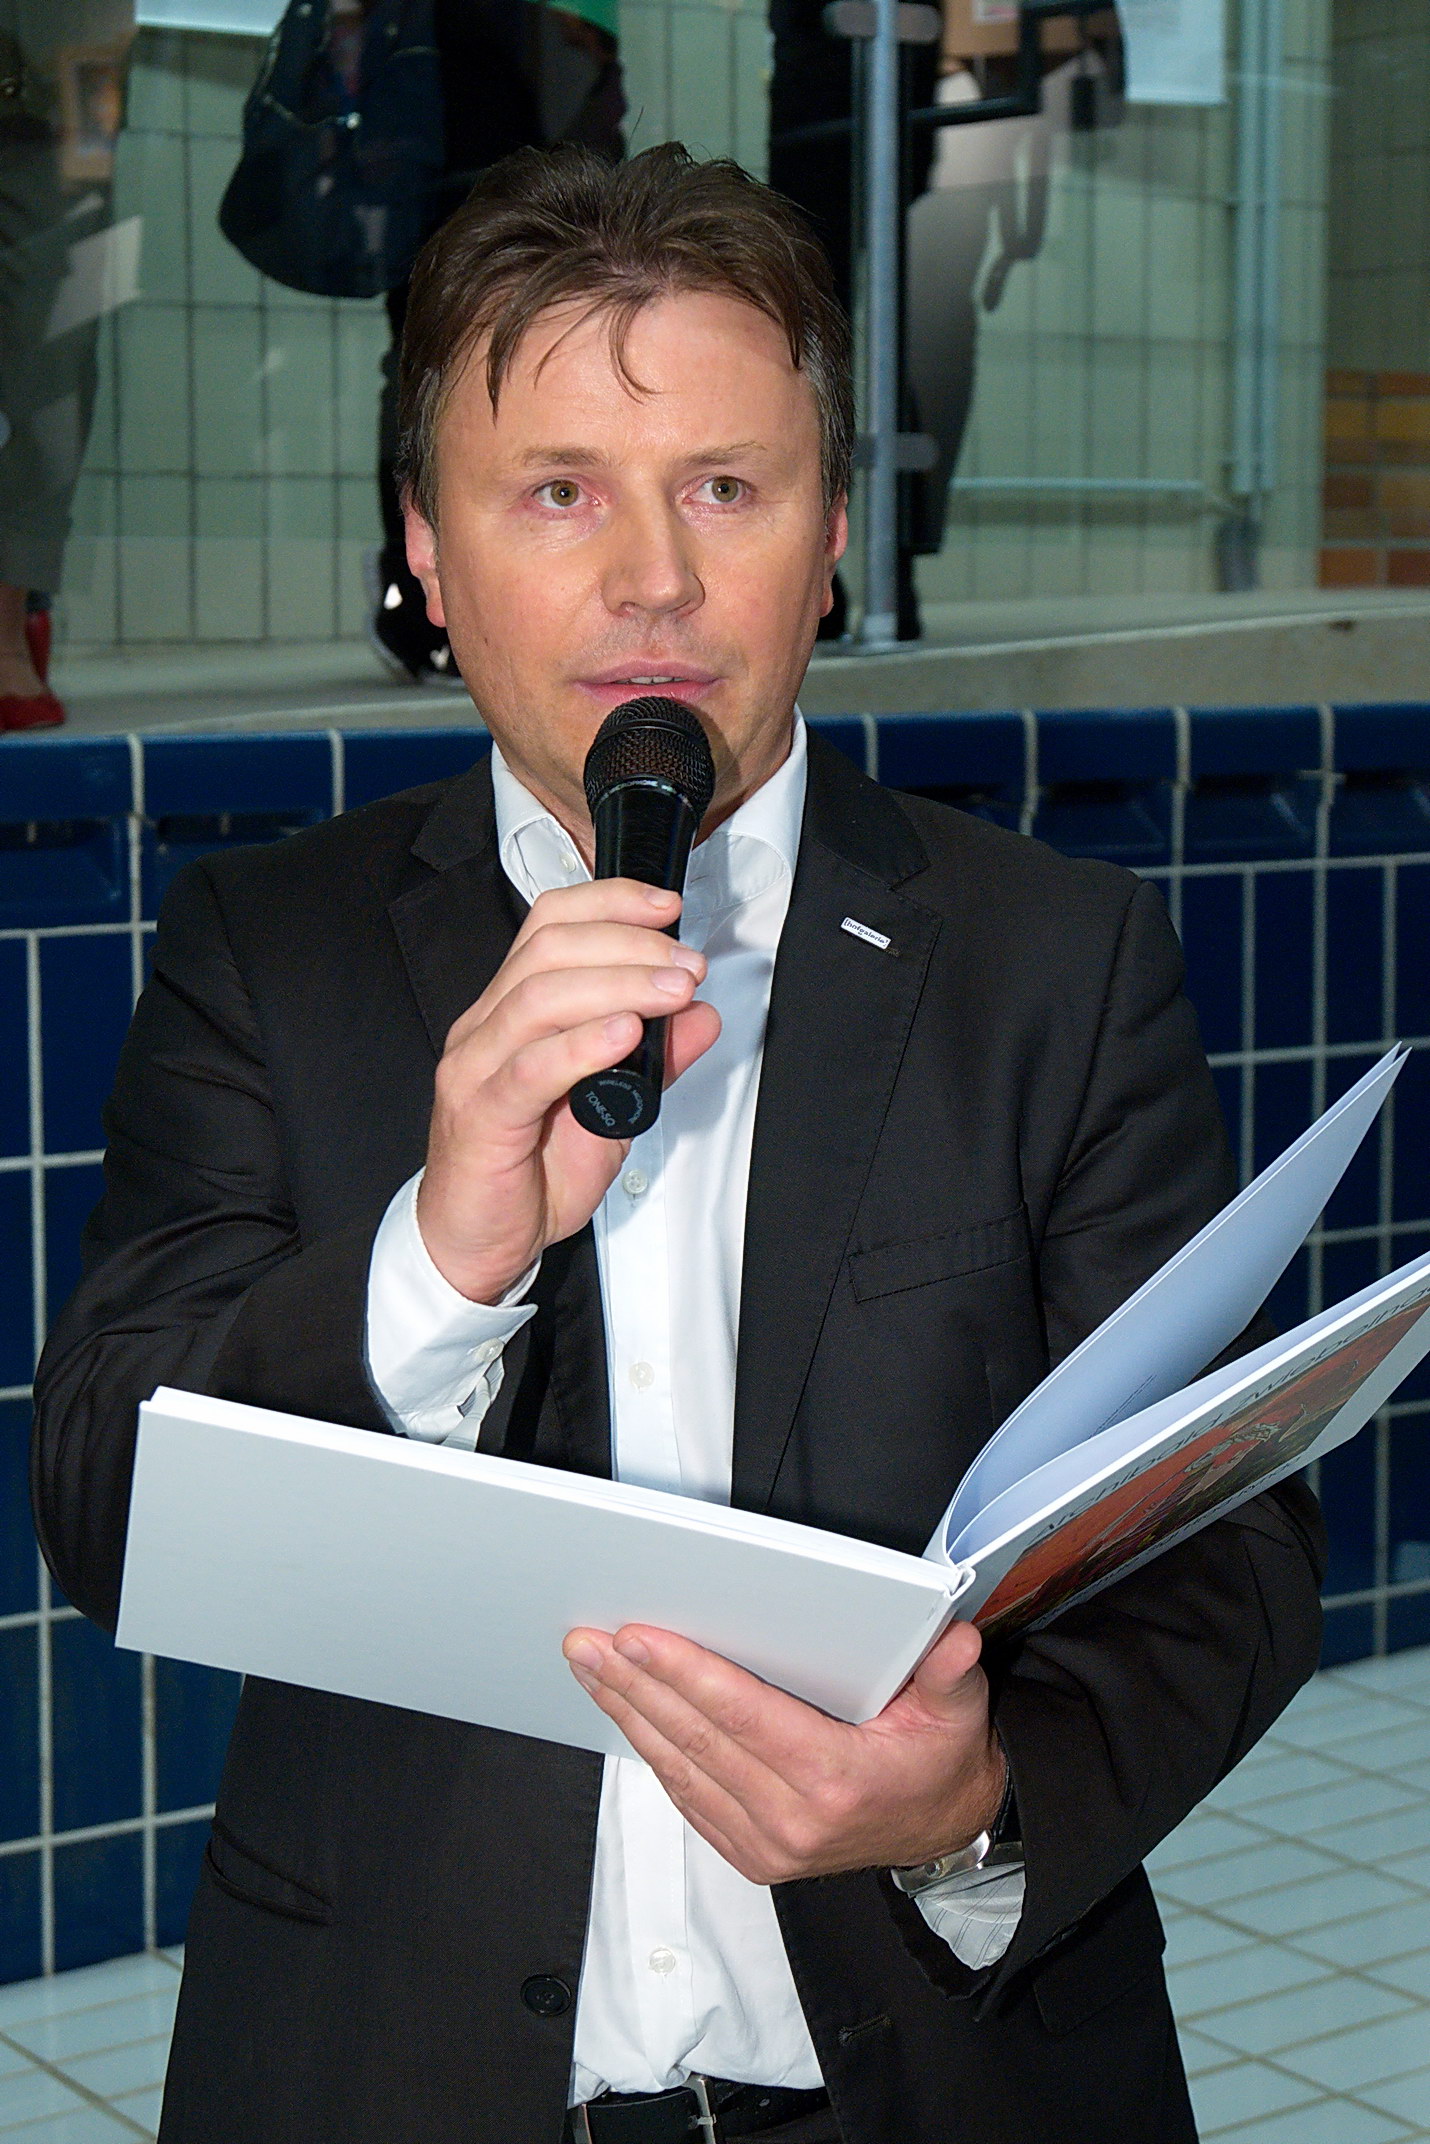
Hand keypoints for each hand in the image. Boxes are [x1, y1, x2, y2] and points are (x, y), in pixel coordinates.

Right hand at [417, 879, 720, 1301]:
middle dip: (630, 945)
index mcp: (510, 1011)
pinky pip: (529, 1069)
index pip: (550, 925)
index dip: (610, 903)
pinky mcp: (479, 1116)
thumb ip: (656, 1062)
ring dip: (617, 985)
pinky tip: (623, 1037)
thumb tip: (700, 1019)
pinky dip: (581, 1045)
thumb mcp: (612, 1110)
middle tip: (687, 967)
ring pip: (539, 997)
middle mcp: (486, 1028)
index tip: (668, 908)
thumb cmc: (526, 1172)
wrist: (474, 1242)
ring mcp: (475, 1069)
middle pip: (549, 950)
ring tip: (671, 993)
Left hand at [562, 1618, 1005, 1881]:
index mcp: (837, 1780)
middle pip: (697, 1741)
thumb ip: (949, 1673)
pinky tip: (624, 1711)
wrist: (939, 1830)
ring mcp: (766, 1845)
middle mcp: (794, 1821)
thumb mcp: (957, 1711)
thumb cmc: (937, 1760)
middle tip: (589, 1641)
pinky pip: (687, 1797)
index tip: (639, 1639)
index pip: (745, 1717)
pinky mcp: (749, 1854)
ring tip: (590, 1667)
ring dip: (628, 1714)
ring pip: (680, 1770)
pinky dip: (650, 1751)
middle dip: (635, 1686)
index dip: (687, 1675)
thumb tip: (954, 1639)